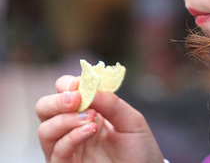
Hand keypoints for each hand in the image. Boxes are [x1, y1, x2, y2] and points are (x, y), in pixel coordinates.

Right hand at [36, 74, 164, 162]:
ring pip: (45, 130)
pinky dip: (71, 137)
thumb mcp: (131, 121)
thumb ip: (112, 104)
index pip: (64, 91)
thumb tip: (90, 87)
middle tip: (76, 99)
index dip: (68, 84)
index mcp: (86, 111)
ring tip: (90, 118)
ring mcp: (68, 148)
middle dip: (56, 101)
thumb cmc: (139, 148)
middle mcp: (71, 128)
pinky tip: (90, 130)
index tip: (82, 84)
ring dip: (65, 120)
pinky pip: (57, 151)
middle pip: (44, 108)